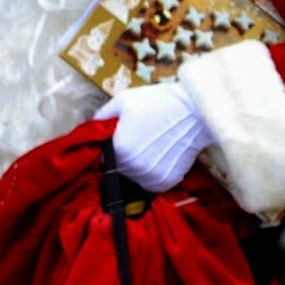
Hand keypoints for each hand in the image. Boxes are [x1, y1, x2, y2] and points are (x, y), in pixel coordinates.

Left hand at [93, 81, 213, 192]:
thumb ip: (101, 118)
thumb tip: (88, 129)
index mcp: (119, 149)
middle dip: (120, 156)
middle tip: (136, 139)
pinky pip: (149, 182)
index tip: (116, 137)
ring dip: (135, 166)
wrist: (196, 111)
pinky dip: (151, 172)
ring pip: (132, 177)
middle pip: (116, 168)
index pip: (101, 156)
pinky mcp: (167, 182)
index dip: (107, 147)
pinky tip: (158, 155)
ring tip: (149, 145)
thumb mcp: (122, 101)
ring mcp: (152, 177)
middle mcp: (134, 168)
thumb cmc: (158, 102)